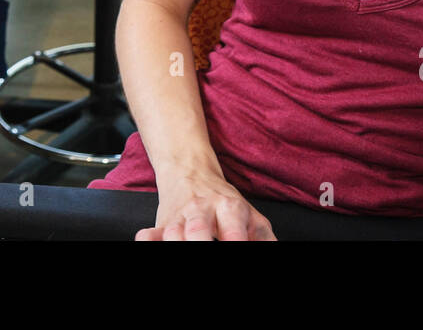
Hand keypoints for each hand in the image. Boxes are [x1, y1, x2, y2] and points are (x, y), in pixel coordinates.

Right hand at [136, 170, 276, 240]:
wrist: (189, 170)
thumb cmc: (222, 200)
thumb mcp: (250, 215)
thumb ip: (263, 236)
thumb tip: (275, 248)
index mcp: (229, 209)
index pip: (234, 232)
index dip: (236, 244)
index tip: (239, 250)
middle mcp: (202, 211)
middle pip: (198, 231)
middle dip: (201, 244)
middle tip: (204, 251)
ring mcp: (180, 218)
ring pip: (172, 233)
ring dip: (176, 243)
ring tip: (181, 247)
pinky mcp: (161, 223)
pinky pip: (149, 234)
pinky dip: (148, 240)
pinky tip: (148, 241)